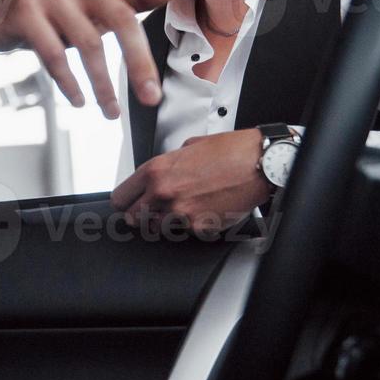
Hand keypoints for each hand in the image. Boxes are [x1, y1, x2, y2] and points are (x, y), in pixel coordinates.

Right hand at [0, 0, 207, 119]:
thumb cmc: (55, 11)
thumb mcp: (95, 4)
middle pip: (122, 19)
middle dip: (139, 63)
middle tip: (152, 99)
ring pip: (88, 44)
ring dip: (103, 85)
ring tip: (111, 114)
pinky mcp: (26, 14)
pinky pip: (53, 55)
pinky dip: (69, 82)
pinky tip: (79, 101)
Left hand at [110, 129, 272, 236]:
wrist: (258, 164)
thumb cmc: (230, 151)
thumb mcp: (188, 147)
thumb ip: (168, 163)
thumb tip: (161, 174)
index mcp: (157, 171)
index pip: (121, 197)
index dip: (125, 201)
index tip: (128, 203)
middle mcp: (164, 193)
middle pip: (132, 218)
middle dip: (141, 214)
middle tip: (152, 209)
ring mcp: (181, 214)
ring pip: (157, 229)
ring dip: (165, 222)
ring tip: (181, 208)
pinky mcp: (200, 228)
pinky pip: (185, 233)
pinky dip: (190, 226)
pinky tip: (201, 211)